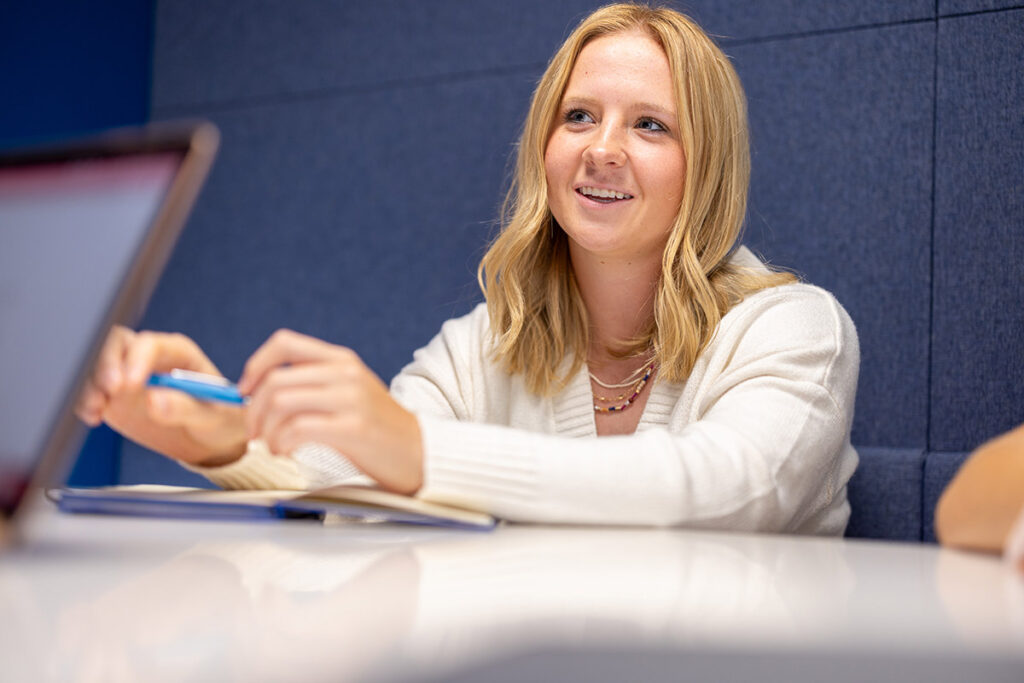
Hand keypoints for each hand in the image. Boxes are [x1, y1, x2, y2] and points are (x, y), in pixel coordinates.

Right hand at [75, 326, 247, 466]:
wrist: (207, 438)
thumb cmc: (218, 418)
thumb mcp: (214, 416)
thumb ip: (187, 408)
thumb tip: (154, 399)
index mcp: (178, 353)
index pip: (150, 344)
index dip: (136, 359)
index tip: (130, 384)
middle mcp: (148, 358)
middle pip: (115, 344)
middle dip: (105, 363)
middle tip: (108, 391)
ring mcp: (127, 374)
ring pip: (96, 363)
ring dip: (89, 383)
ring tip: (97, 408)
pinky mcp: (113, 395)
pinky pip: (89, 389)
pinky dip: (84, 400)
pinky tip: (94, 416)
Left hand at [239, 329, 423, 494]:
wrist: (420, 452)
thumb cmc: (377, 430)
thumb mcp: (349, 393)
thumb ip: (314, 385)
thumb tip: (259, 393)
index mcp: (341, 360)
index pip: (284, 344)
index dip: (255, 365)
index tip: (245, 392)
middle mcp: (345, 373)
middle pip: (275, 380)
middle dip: (253, 411)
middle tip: (253, 433)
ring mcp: (350, 399)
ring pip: (281, 403)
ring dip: (266, 431)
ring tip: (273, 446)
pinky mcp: (353, 427)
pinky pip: (298, 429)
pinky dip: (282, 443)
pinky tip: (287, 452)